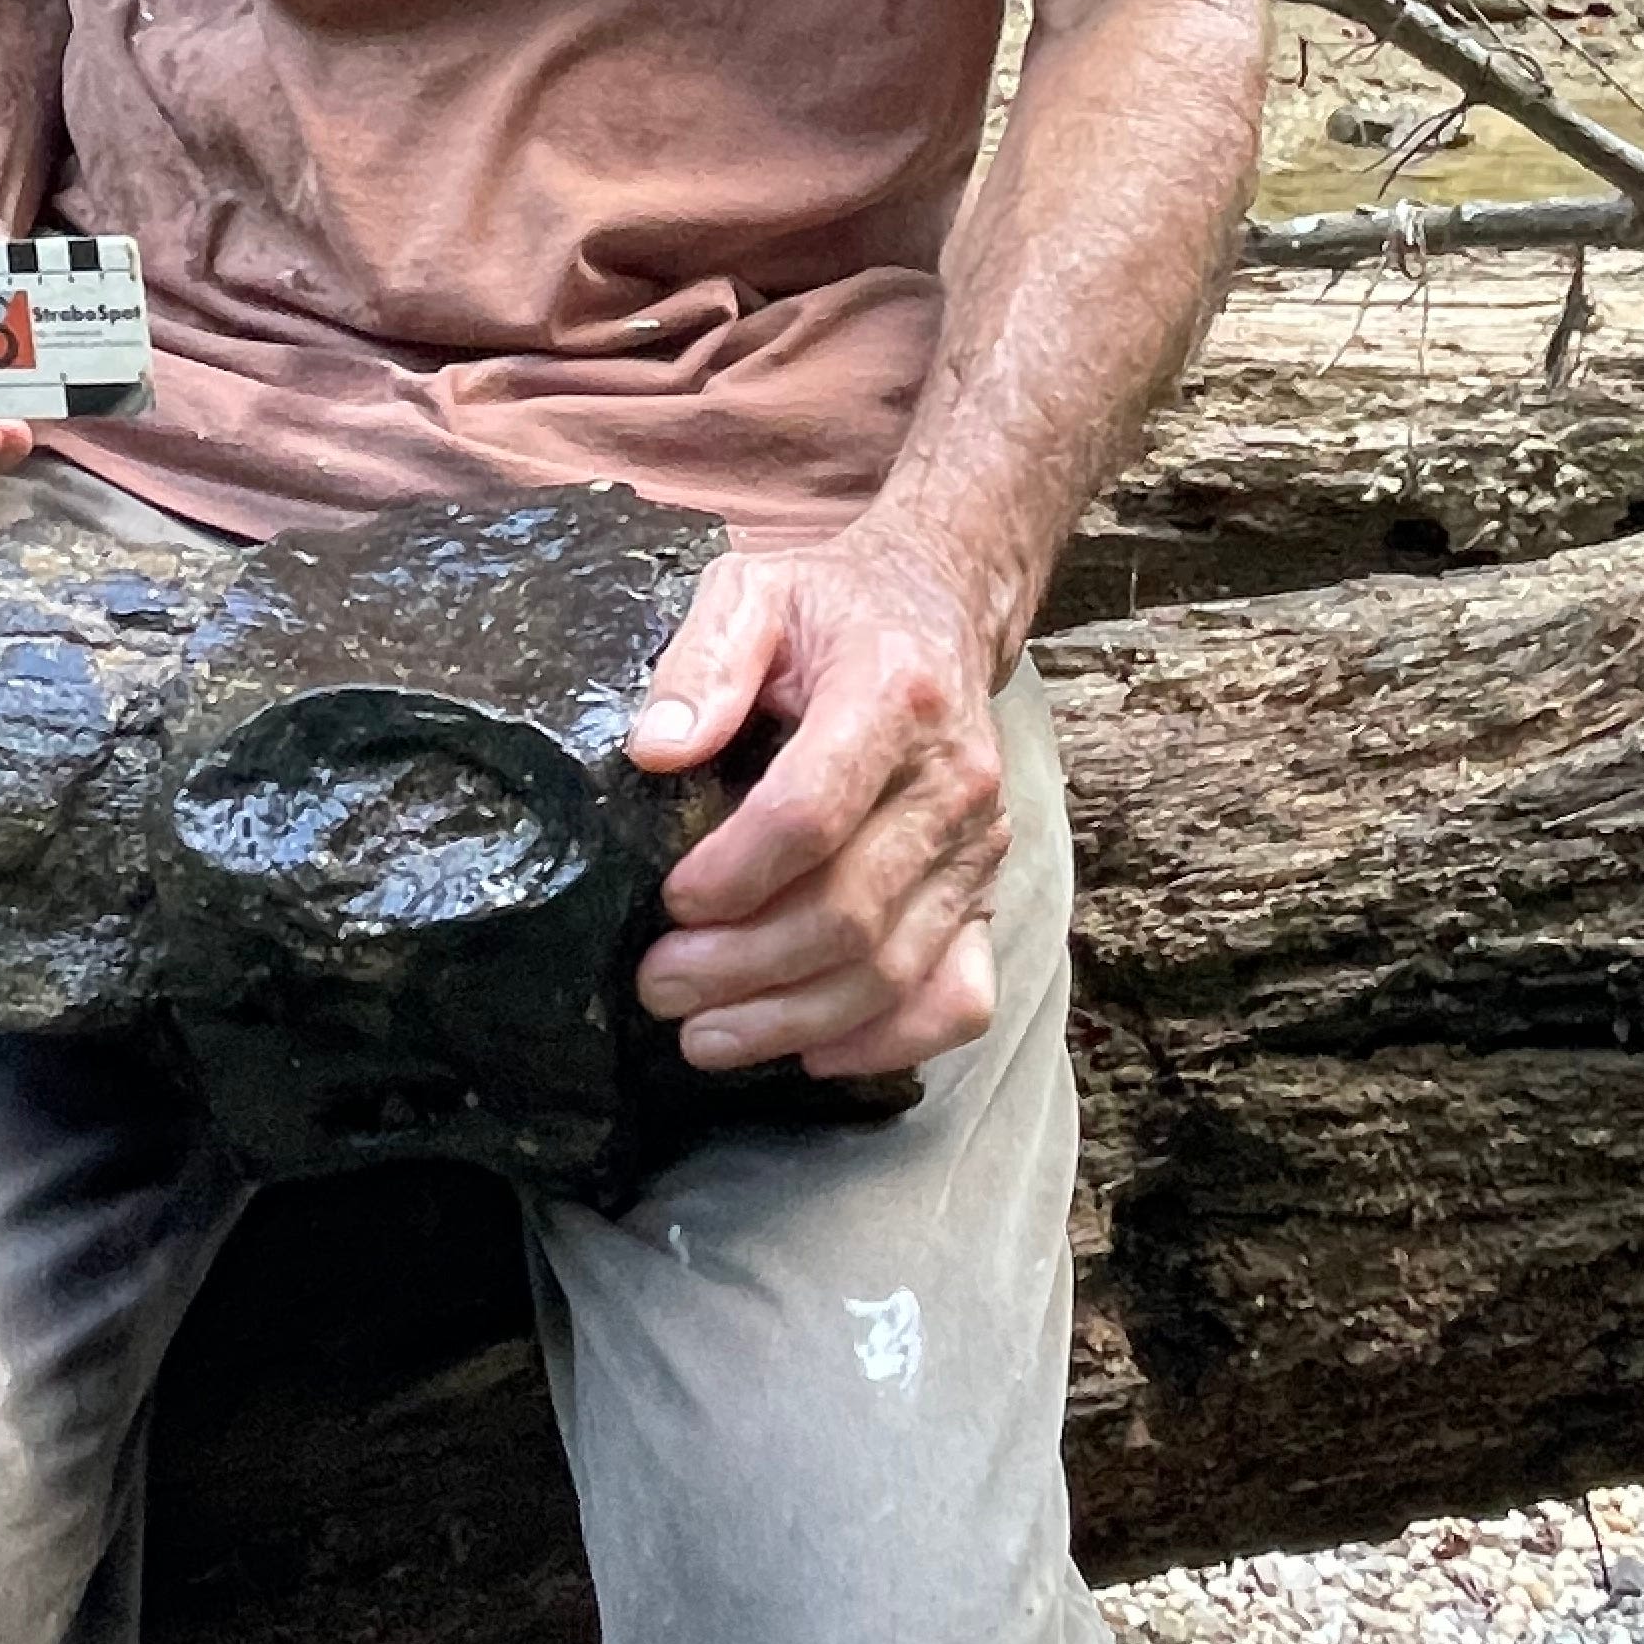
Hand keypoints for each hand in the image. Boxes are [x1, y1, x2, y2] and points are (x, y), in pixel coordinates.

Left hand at [627, 518, 1012, 1083]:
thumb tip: (655, 749)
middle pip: (849, 911)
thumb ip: (702, 660)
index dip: (735, 873)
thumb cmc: (833, 607)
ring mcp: (978, 847)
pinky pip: (960, 996)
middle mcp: (952, 781)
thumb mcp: (754, 590)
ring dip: (791, 1019)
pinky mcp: (988, 892)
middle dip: (742, 967)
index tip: (671, 900)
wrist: (939, 608)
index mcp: (893, 696)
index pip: (813, 812)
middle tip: (659, 985)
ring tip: (703, 1036)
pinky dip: (889, 1043)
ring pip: (892, 969)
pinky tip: (812, 1053)